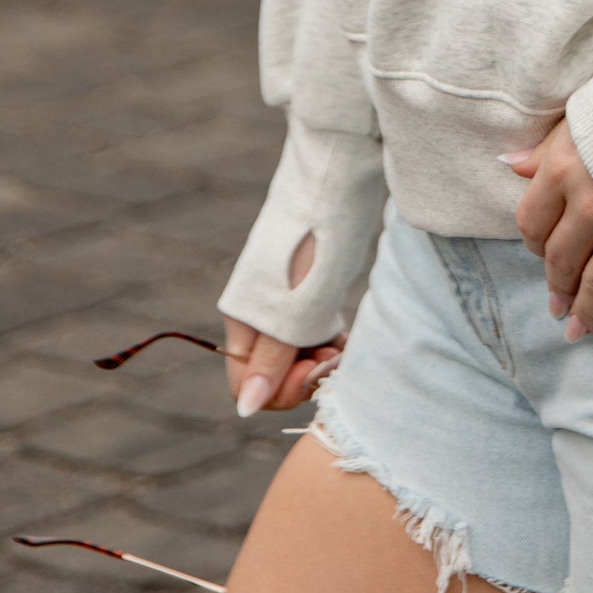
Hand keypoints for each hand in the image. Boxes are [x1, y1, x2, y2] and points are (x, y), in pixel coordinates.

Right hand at [221, 232, 343, 415]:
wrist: (337, 182)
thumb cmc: (314, 244)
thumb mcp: (294, 307)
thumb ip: (270, 360)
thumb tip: (244, 410)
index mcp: (243, 321)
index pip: (247, 384)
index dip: (279, 390)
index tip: (312, 369)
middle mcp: (260, 317)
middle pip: (275, 374)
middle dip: (305, 376)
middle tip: (333, 355)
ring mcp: (286, 305)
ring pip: (300, 355)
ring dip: (323, 361)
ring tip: (343, 344)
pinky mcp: (311, 294)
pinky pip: (317, 335)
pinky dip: (333, 343)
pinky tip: (349, 336)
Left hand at [503, 79, 592, 375]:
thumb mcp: (588, 109)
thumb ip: (550, 145)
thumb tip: (510, 166)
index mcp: (564, 167)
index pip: (531, 221)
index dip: (533, 242)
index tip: (540, 252)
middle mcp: (590, 205)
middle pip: (560, 259)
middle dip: (556, 285)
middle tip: (557, 304)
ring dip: (586, 313)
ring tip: (578, 330)